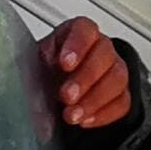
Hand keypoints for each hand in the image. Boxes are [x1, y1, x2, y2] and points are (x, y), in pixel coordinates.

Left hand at [36, 16, 133, 131]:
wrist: (52, 92)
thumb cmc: (43, 73)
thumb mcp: (31, 67)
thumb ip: (31, 74)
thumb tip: (28, 94)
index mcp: (74, 33)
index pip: (84, 29)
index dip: (77, 44)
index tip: (64, 63)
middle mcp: (98, 47)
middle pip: (104, 54)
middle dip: (85, 77)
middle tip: (66, 96)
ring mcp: (113, 69)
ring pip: (117, 78)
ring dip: (94, 99)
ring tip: (71, 115)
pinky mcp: (120, 94)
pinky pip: (122, 102)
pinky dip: (103, 114)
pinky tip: (85, 121)